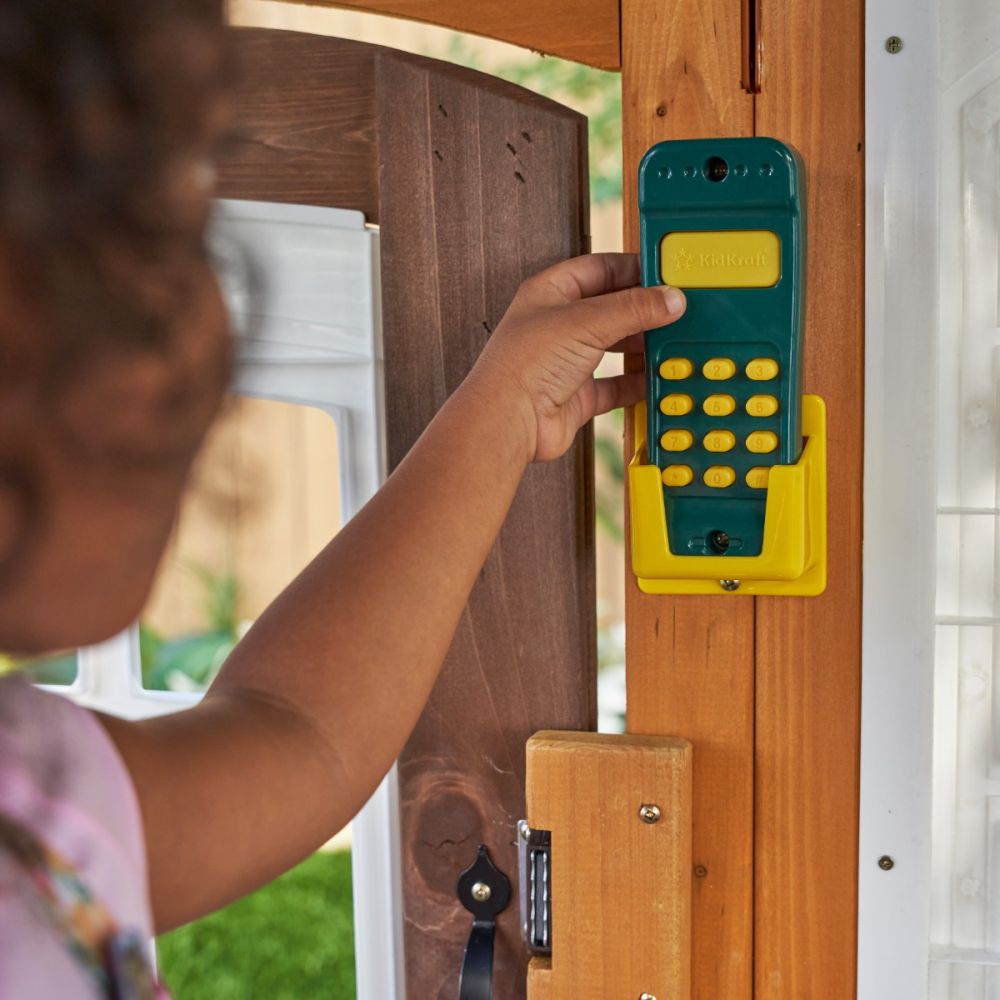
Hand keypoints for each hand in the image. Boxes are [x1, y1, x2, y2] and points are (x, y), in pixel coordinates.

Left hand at [467, 253, 685, 462]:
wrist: (508, 421)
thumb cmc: (524, 365)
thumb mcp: (586, 323)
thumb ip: (633, 308)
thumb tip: (669, 298)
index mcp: (551, 292)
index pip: (599, 268)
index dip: (633, 268)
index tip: (665, 273)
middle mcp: (558, 324)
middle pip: (611, 308)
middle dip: (643, 310)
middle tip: (675, 309)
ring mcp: (567, 360)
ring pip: (615, 346)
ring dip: (642, 346)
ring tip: (670, 340)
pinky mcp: (576, 394)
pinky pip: (614, 385)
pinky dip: (635, 382)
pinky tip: (653, 377)